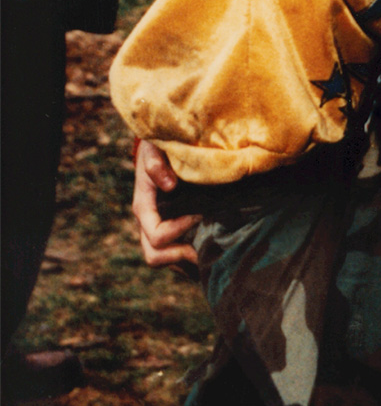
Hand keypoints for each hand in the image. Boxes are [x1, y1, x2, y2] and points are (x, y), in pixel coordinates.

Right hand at [131, 139, 200, 267]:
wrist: (161, 146)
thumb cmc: (160, 146)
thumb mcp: (154, 148)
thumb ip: (156, 163)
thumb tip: (169, 184)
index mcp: (144, 207)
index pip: (157, 235)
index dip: (179, 230)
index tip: (200, 213)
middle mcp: (147, 222)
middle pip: (154, 256)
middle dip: (180, 255)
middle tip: (207, 245)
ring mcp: (157, 228)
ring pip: (165, 259)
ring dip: (186, 259)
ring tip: (211, 249)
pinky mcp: (169, 229)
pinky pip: (175, 254)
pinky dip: (190, 257)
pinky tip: (210, 248)